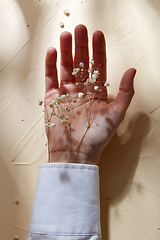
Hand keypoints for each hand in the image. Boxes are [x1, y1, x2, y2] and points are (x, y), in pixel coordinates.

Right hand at [44, 24, 135, 164]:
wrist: (76, 153)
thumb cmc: (97, 136)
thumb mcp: (116, 114)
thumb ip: (125, 92)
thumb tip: (132, 71)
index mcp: (96, 93)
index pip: (98, 67)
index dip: (98, 51)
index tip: (98, 35)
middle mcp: (81, 91)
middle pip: (81, 64)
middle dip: (81, 46)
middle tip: (80, 28)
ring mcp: (65, 94)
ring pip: (65, 68)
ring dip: (65, 51)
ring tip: (66, 35)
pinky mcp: (52, 99)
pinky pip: (50, 78)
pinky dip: (50, 65)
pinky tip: (52, 51)